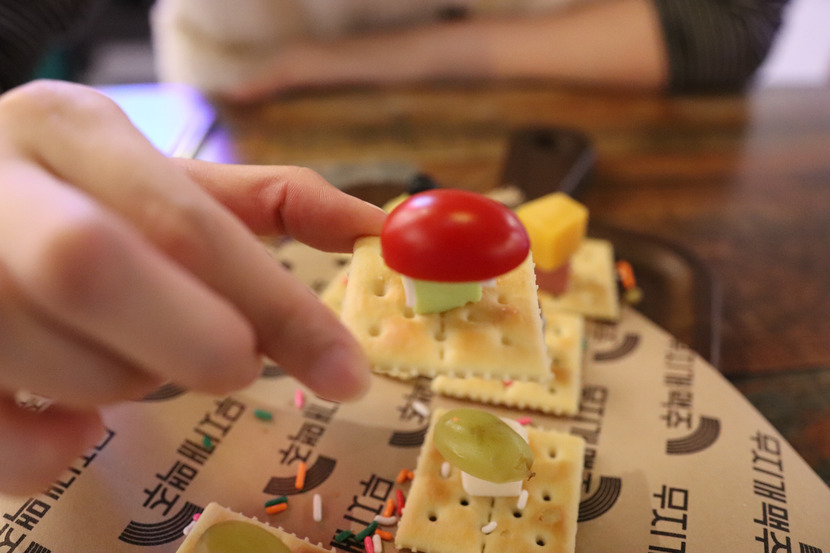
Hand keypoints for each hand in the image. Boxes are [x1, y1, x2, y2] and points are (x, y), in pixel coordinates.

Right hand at [0, 80, 385, 493]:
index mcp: (73, 131)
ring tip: (130, 351)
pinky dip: (56, 446)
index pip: (187, 223)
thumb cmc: (82, 197)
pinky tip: (71, 414)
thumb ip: (274, 201)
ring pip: (63, 363)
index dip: (278, 306)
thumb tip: (380, 230)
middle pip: (95, 269)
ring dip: (130, 381)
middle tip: (233, 363)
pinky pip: (3, 440)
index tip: (346, 371)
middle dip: (191, 338)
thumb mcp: (167, 178)